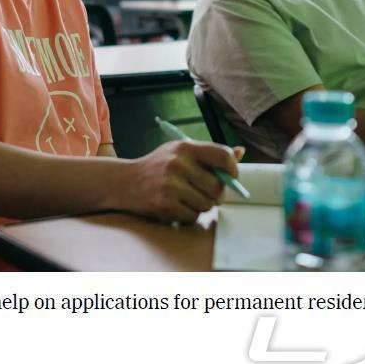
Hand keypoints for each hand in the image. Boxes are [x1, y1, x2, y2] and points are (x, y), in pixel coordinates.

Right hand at [118, 140, 241, 222]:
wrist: (124, 182)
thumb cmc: (158, 167)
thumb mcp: (180, 153)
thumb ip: (209, 154)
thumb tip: (240, 152)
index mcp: (185, 147)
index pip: (223, 156)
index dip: (233, 170)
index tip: (232, 177)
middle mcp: (178, 163)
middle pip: (218, 186)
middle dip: (217, 194)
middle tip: (207, 193)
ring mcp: (171, 185)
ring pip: (207, 204)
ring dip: (202, 206)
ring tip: (188, 198)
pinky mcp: (165, 204)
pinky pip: (193, 216)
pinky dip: (189, 215)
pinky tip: (177, 206)